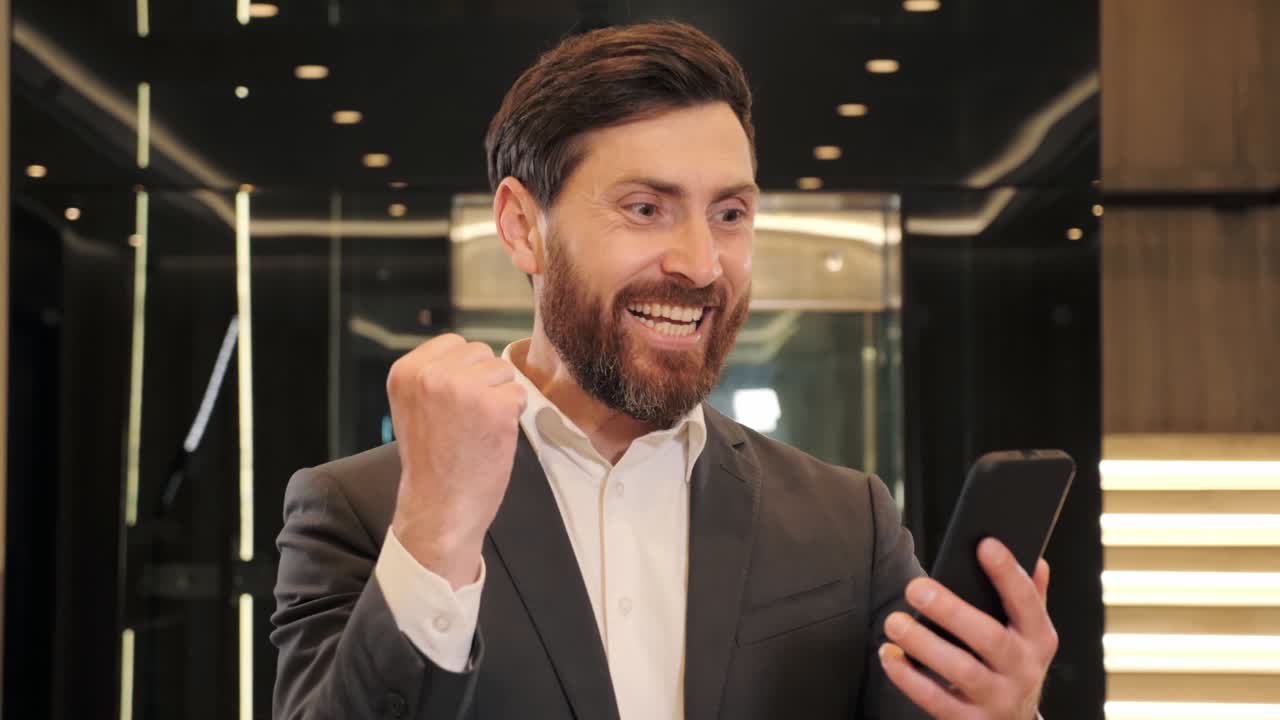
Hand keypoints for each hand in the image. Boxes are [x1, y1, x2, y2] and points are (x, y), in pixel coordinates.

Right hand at [386, 334, 526, 589]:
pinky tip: (492, 438)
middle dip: (483, 382)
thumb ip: (434, 376)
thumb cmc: (432, 463)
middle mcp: (431, 374)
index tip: (454, 406)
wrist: (439, 509)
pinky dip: (513, 417)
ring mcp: (463, 388)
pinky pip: (519, 394)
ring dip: (499, 398)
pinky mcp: (494, 406)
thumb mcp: (415, 407)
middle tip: (467, 422)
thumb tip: (473, 354)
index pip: (454, 343)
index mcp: (406, 371)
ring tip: (477, 430)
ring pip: (503, 371)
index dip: (464, 373)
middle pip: (482, 353)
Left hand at [878, 538, 1056, 719]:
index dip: (1008, 573)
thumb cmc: (1012, 667)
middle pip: (990, 638)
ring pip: (962, 670)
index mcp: (1038, 639)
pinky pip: (935, 700)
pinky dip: (908, 677)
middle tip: (915, 588)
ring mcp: (999, 699)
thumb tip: (1036, 559)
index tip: (985, 544)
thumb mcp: (1030, 635)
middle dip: (952, 611)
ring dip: (924, 644)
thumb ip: (1031, 598)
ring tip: (894, 622)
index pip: (1027, 602)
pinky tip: (890, 654)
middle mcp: (1023, 670)